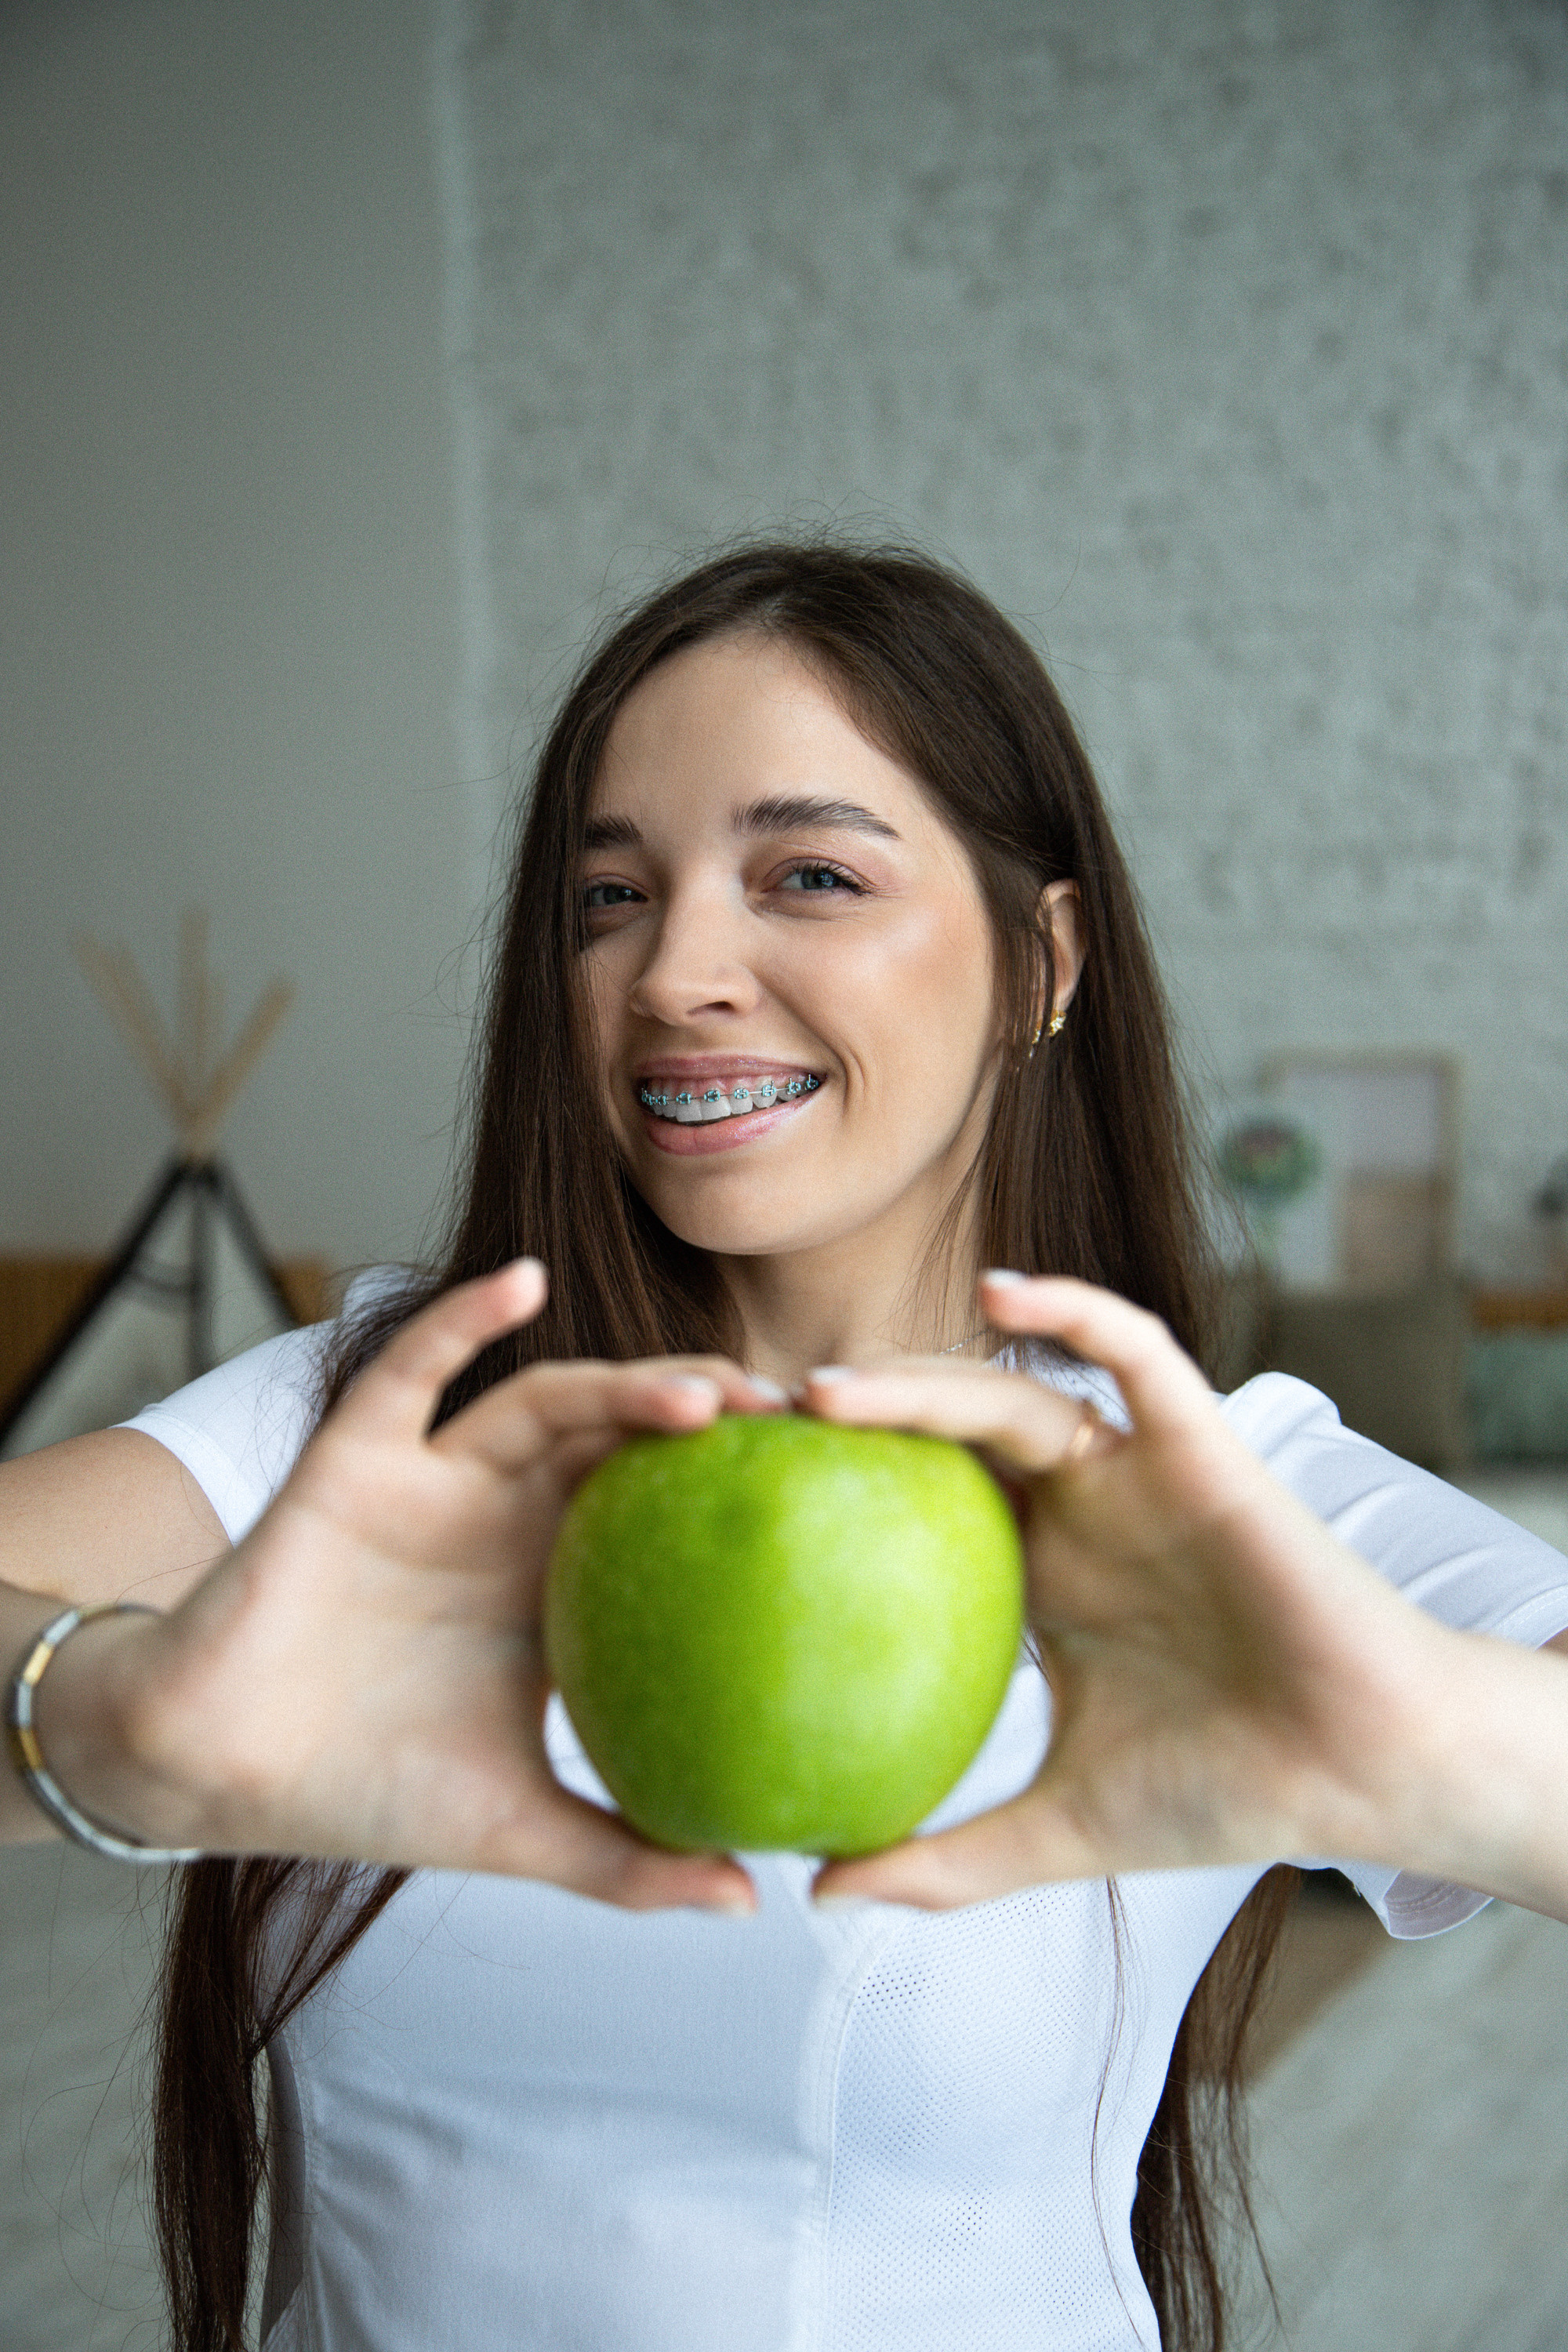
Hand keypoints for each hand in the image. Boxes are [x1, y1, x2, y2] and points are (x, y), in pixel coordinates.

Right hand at [65, 1261, 765, 1910]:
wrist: (219, 1771)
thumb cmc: (367, 1789)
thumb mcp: (521, 1828)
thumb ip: (628, 1858)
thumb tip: (751, 1899)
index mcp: (557, 1580)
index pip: (671, 1513)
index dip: (748, 1494)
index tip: (845, 1490)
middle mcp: (510, 1514)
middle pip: (630, 1439)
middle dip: (719, 1418)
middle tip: (808, 1423)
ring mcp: (439, 1477)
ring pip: (549, 1402)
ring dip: (627, 1383)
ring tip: (709, 1397)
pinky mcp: (360, 1455)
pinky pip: (413, 1369)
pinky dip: (463, 1319)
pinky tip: (524, 1283)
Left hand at [804, 1273, 1464, 1910]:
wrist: (1364, 1772)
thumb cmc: (1228, 1792)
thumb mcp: (1055, 1831)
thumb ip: (944, 1860)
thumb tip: (818, 1895)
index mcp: (1032, 1577)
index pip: (907, 1508)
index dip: (823, 1493)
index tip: (722, 1500)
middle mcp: (1072, 1510)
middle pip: (935, 1436)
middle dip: (841, 1420)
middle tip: (738, 1427)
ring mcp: (1132, 1471)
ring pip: (1009, 1392)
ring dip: (916, 1380)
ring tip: (823, 1396)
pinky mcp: (1201, 1445)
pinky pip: (1136, 1354)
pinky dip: (1075, 1314)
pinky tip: (1005, 1296)